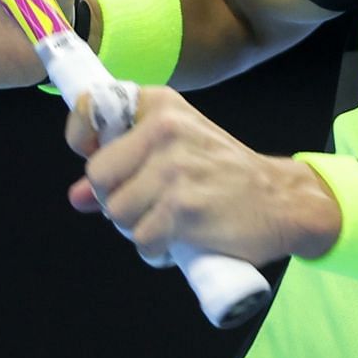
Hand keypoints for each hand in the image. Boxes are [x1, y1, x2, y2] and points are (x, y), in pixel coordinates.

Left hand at [65, 87, 339, 266]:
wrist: (282, 201)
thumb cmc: (225, 175)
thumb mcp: (178, 151)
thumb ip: (126, 166)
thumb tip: (76, 196)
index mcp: (162, 106)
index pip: (93, 108)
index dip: (83, 139)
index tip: (96, 157)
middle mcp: (165, 129)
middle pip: (98, 176)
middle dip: (116, 199)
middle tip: (150, 203)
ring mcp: (174, 169)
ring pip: (117, 213)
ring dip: (138, 228)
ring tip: (169, 222)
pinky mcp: (183, 208)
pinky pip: (142, 240)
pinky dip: (156, 250)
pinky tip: (179, 241)